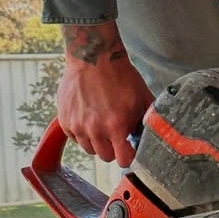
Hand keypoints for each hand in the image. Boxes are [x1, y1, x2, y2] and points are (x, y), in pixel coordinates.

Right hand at [58, 22, 153, 166]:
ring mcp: (77, 125)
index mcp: (116, 126)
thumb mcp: (142, 98)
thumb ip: (148, 120)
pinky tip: (89, 119)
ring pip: (89, 149)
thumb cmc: (120, 76)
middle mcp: (95, 130)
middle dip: (113, 149)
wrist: (94, 57)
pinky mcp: (65, 120)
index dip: (128, 157)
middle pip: (105, 157)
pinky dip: (82, 133)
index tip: (129, 151)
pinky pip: (75, 138)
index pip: (123, 160)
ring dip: (97, 142)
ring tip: (102, 125)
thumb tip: (154, 134)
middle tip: (117, 135)